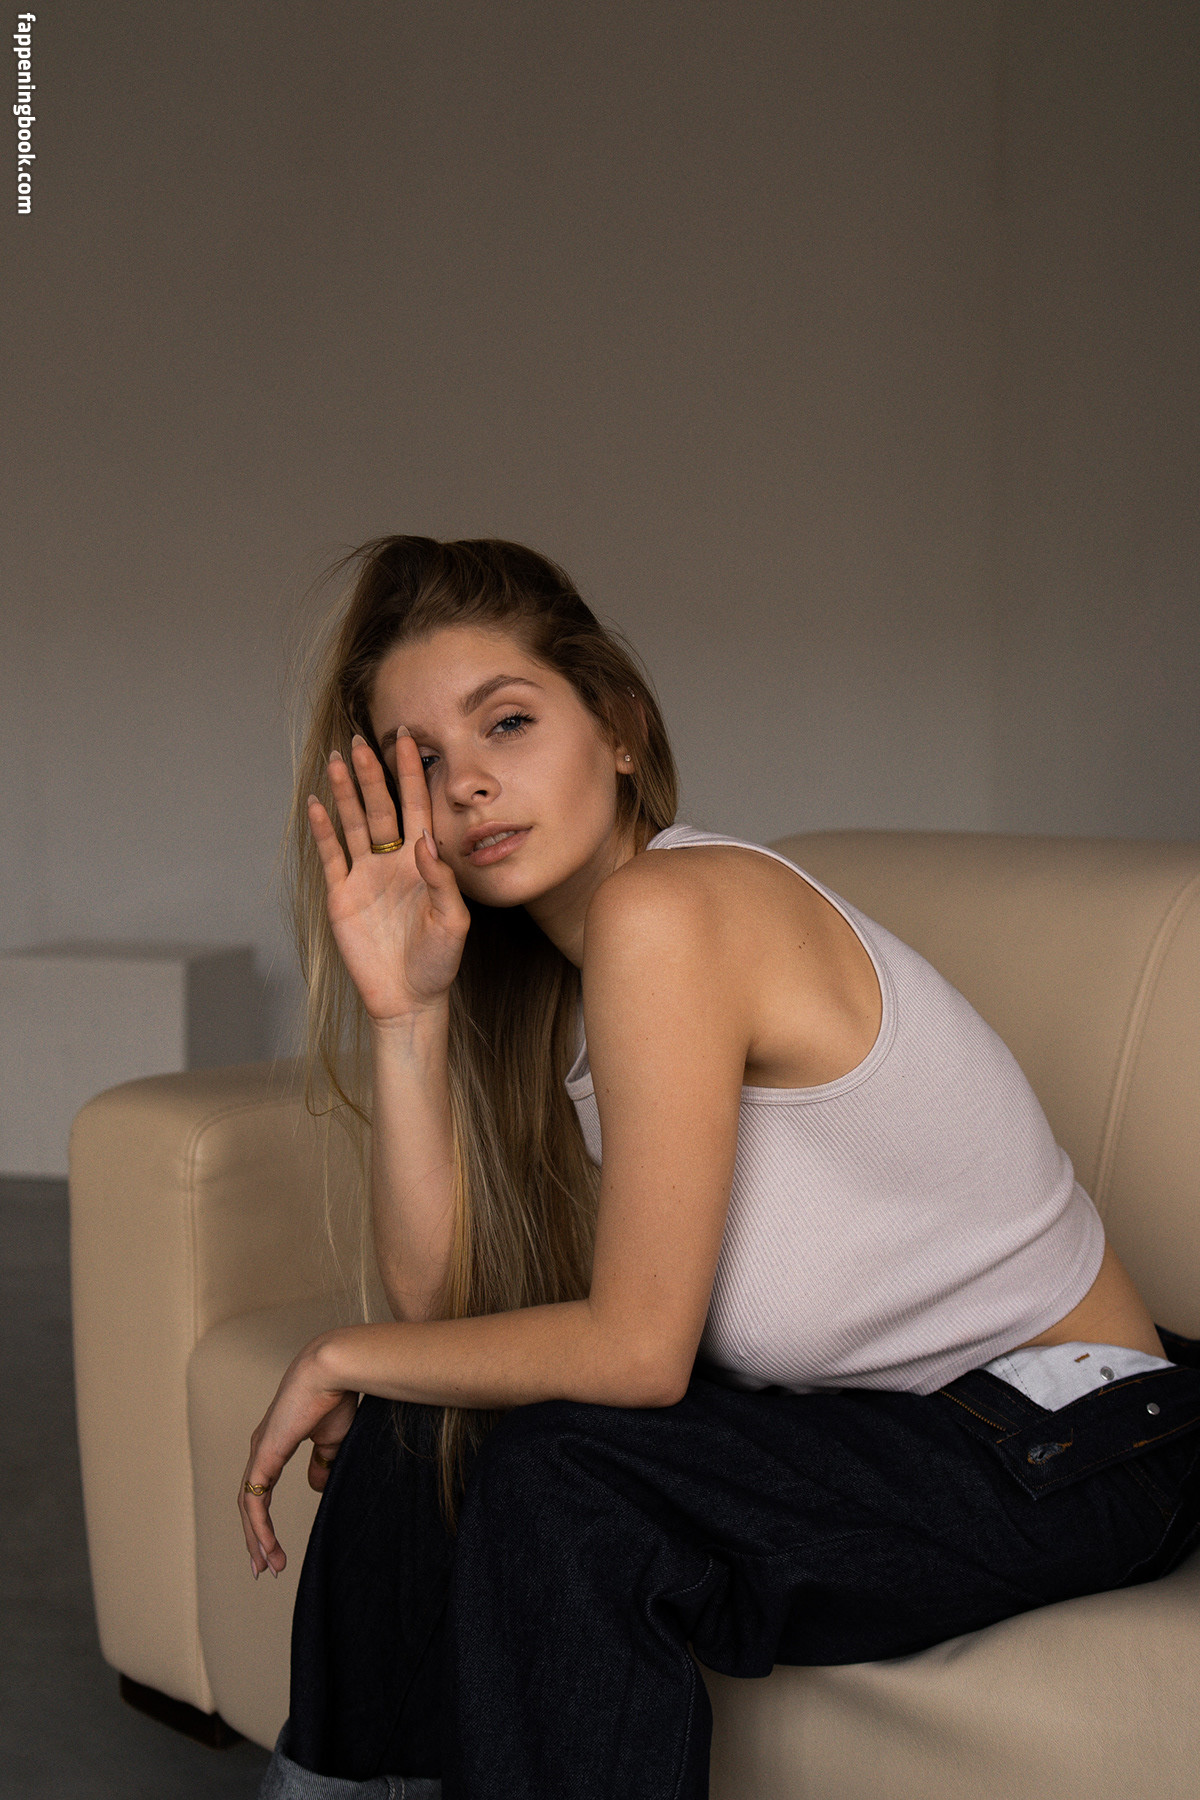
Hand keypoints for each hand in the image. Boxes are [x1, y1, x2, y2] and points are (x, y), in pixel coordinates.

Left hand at [238, 1338, 358, 1577]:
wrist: (333, 1372)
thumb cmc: (336, 1396)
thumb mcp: (332, 1440)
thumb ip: (323, 1464)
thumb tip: (316, 1486)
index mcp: (274, 1445)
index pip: (261, 1491)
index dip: (265, 1521)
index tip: (275, 1549)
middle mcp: (261, 1450)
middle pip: (250, 1504)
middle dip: (256, 1539)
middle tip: (264, 1568)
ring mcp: (259, 1453)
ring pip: (248, 1507)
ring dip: (256, 1540)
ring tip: (267, 1567)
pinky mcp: (263, 1455)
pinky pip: (254, 1500)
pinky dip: (258, 1527)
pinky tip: (266, 1546)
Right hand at [307, 732, 470, 1022]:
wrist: (408, 998)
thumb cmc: (438, 962)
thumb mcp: (453, 922)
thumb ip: (442, 880)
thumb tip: (425, 840)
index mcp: (422, 862)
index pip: (417, 807)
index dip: (413, 774)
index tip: (409, 740)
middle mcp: (392, 862)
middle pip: (380, 807)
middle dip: (372, 774)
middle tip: (363, 740)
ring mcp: (365, 876)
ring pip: (353, 824)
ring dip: (346, 792)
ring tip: (338, 760)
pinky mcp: (342, 895)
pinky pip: (331, 855)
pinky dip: (323, 830)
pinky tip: (317, 805)